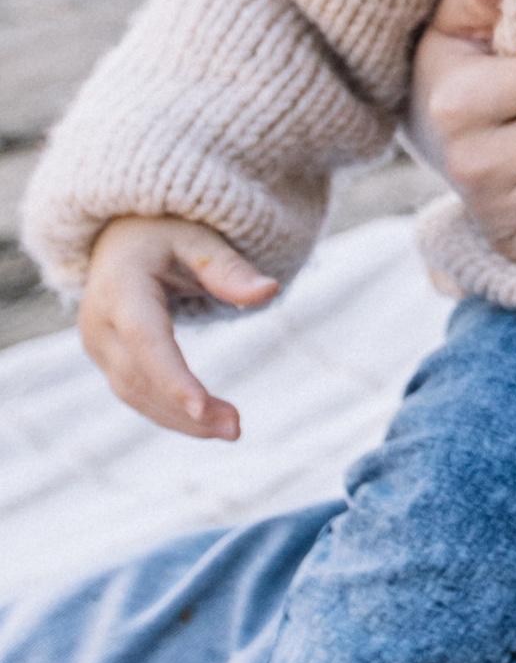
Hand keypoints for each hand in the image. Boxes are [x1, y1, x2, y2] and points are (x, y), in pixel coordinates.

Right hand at [79, 216, 277, 439]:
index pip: (146, 340)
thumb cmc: (166, 232)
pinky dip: (168, 411)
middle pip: (140, 377)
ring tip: (230, 429)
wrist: (121, 236)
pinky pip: (135, 393)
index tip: (202, 408)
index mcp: (120, 286)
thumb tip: (270, 291)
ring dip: (179, 419)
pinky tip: (205, 422)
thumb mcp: (199, 238)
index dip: (172, 376)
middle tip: (236, 428)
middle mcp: (99, 321)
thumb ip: (230, 268)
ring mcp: (97, 345)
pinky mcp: (107, 359)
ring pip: (134, 394)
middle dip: (184, 409)